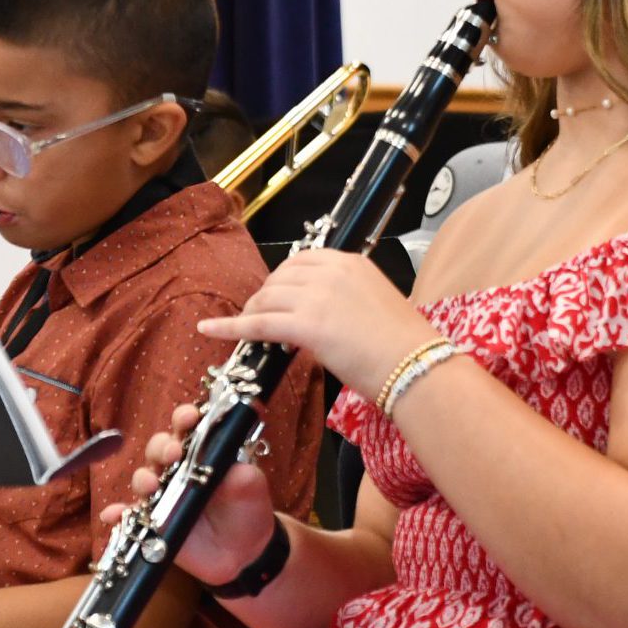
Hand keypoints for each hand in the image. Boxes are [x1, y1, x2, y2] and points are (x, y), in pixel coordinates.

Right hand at [99, 404, 276, 587]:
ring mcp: (163, 495)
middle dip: (162, 446)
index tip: (189, 418)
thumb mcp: (252, 489)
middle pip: (158, 448)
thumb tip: (231, 470)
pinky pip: (129, 516)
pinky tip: (112, 514)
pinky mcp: (153, 522)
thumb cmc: (248, 511)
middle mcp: (177, 469)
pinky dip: (117, 514)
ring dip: (143, 478)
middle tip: (173, 454)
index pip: (188, 428)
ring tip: (151, 486)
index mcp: (201, 453)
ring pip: (143, 479)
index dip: (185, 419)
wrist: (244, 553)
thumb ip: (243, 476)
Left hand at [197, 249, 432, 396]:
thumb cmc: (405, 346)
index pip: (300, 261)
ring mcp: (316, 296)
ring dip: (252, 314)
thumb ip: (345, 299)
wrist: (417, 367)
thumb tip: (322, 314)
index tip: (275, 297)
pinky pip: (257, 324)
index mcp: (350, 262)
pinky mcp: (306, 325)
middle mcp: (330, 271)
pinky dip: (230, 327)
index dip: (281, 282)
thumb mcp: (375, 304)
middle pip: (278, 278)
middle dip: (264, 298)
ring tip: (246, 331)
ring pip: (266, 300)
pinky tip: (210, 329)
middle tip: (259, 318)